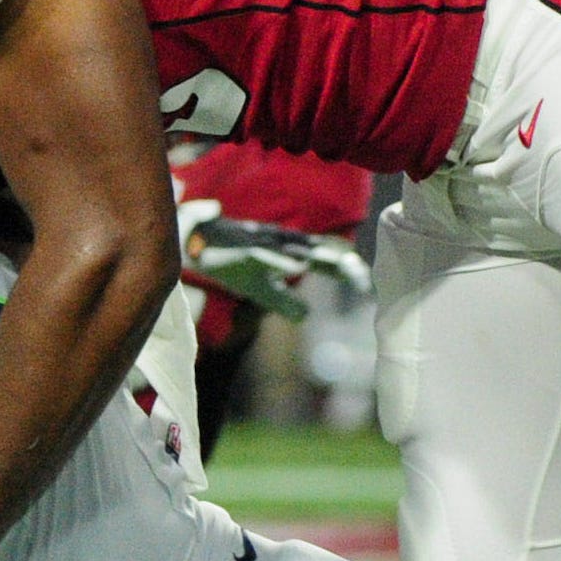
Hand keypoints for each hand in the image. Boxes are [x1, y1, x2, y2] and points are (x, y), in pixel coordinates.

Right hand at [177, 198, 370, 320]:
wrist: (194, 244)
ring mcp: (261, 247)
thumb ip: (282, 300)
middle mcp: (279, 248)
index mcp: (287, 256)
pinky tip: (297, 268)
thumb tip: (305, 316)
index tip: (365, 284)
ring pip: (293, 251)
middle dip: (339, 264)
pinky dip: (281, 261)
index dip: (344, 271)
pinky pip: (264, 255)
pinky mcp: (242, 251)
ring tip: (341, 265)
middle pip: (316, 254)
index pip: (323, 262)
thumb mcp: (259, 289)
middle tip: (362, 277)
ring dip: (317, 257)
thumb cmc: (231, 264)